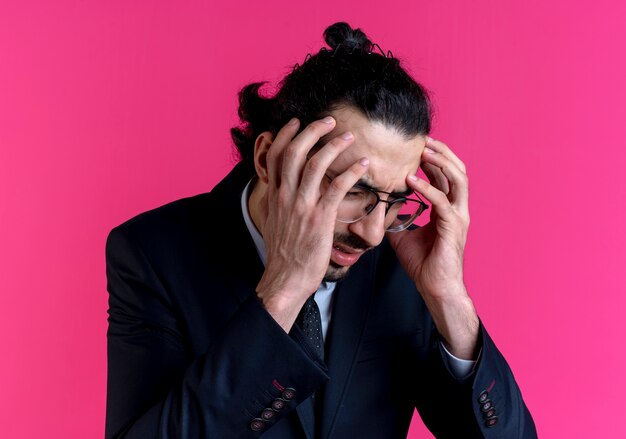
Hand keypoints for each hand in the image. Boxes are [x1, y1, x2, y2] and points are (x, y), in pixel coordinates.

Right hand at [255, 117, 368, 330]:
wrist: (286, 278)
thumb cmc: (283, 253)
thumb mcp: (272, 221)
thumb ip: (274, 201)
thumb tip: (273, 188)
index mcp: (274, 194)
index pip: (275, 155)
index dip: (286, 134)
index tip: (297, 121)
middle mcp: (285, 195)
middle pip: (295, 151)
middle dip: (313, 130)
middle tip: (329, 120)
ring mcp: (302, 205)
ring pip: (316, 163)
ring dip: (334, 145)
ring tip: (350, 137)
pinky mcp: (320, 218)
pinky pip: (337, 187)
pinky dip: (351, 172)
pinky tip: (363, 165)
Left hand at [387, 136, 477, 357]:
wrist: (435, 287)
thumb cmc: (424, 263)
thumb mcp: (403, 235)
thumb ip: (396, 218)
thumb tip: (378, 208)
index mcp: (447, 209)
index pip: (444, 176)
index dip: (433, 159)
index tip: (415, 145)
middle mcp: (456, 209)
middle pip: (457, 170)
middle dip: (442, 152)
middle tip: (422, 139)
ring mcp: (458, 217)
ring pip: (458, 179)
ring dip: (440, 162)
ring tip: (423, 151)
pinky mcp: (453, 227)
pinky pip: (442, 201)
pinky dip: (427, 187)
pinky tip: (411, 179)